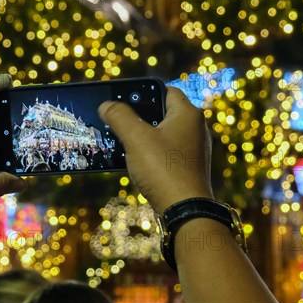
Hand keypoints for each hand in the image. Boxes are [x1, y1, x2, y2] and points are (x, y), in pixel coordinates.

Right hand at [98, 86, 212, 212]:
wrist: (185, 212)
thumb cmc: (164, 169)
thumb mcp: (136, 138)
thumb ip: (119, 116)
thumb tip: (106, 105)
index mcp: (188, 114)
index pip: (166, 90)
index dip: (144, 91)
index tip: (123, 97)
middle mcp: (195, 129)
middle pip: (163, 112)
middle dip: (140, 116)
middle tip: (118, 119)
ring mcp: (193, 150)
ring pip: (163, 134)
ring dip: (143, 135)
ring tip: (121, 139)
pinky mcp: (188, 167)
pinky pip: (166, 152)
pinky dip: (150, 152)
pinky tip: (133, 160)